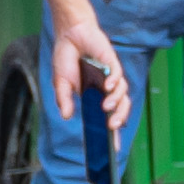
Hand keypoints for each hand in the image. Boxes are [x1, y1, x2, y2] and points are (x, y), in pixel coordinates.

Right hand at [45, 12, 127, 133]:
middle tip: (112, 127)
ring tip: (105, 107)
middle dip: (118, 118)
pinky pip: (117, 75)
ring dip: (116, 101)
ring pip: (122, 93)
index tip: (112, 149)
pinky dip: (113, 82)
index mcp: (95, 96)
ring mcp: (110, 75)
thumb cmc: (66, 59)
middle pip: (120, 107)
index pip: (107, 117)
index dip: (112, 133)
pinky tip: (106, 86)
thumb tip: (66, 116)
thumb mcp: (61, 83)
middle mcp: (106, 88)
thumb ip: (64, 99)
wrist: (69, 34)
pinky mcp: (111, 62)